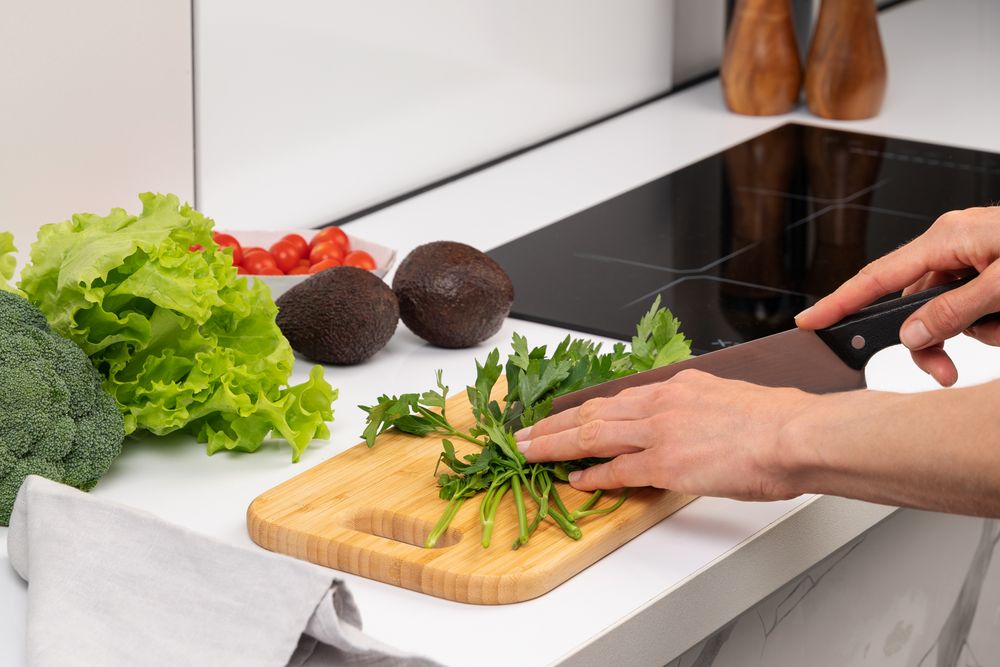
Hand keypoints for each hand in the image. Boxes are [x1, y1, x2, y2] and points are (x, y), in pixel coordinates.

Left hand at [516, 369, 818, 498]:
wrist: (796, 434)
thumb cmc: (777, 421)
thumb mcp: (728, 399)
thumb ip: (699, 408)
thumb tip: (692, 423)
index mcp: (677, 386)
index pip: (616, 397)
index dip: (583, 408)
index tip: (562, 414)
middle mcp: (661, 403)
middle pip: (592, 412)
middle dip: (553, 424)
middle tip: (525, 432)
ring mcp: (659, 433)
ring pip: (592, 435)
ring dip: (555, 445)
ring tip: (528, 453)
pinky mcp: (665, 463)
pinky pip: (616, 469)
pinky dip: (591, 475)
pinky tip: (572, 479)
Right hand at [795, 206, 999, 386]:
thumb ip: (955, 310)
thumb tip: (912, 334)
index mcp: (945, 238)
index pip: (876, 277)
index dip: (839, 303)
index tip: (810, 321)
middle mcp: (951, 243)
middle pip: (913, 303)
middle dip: (929, 341)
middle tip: (944, 372)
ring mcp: (970, 253)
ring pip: (944, 309)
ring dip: (972, 331)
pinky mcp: (988, 264)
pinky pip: (968, 303)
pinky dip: (988, 320)